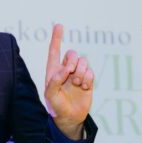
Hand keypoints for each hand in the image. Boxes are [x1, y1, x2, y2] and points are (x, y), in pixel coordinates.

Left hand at [44, 23, 94, 138]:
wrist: (70, 117)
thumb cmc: (56, 106)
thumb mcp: (50, 95)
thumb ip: (54, 81)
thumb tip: (65, 69)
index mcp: (53, 71)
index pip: (54, 51)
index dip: (56, 38)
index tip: (59, 25)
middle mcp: (65, 70)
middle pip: (72, 53)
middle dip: (72, 61)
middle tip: (70, 73)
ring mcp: (77, 74)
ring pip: (84, 62)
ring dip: (81, 73)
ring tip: (76, 84)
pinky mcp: (88, 80)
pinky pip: (91, 71)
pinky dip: (88, 79)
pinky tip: (83, 87)